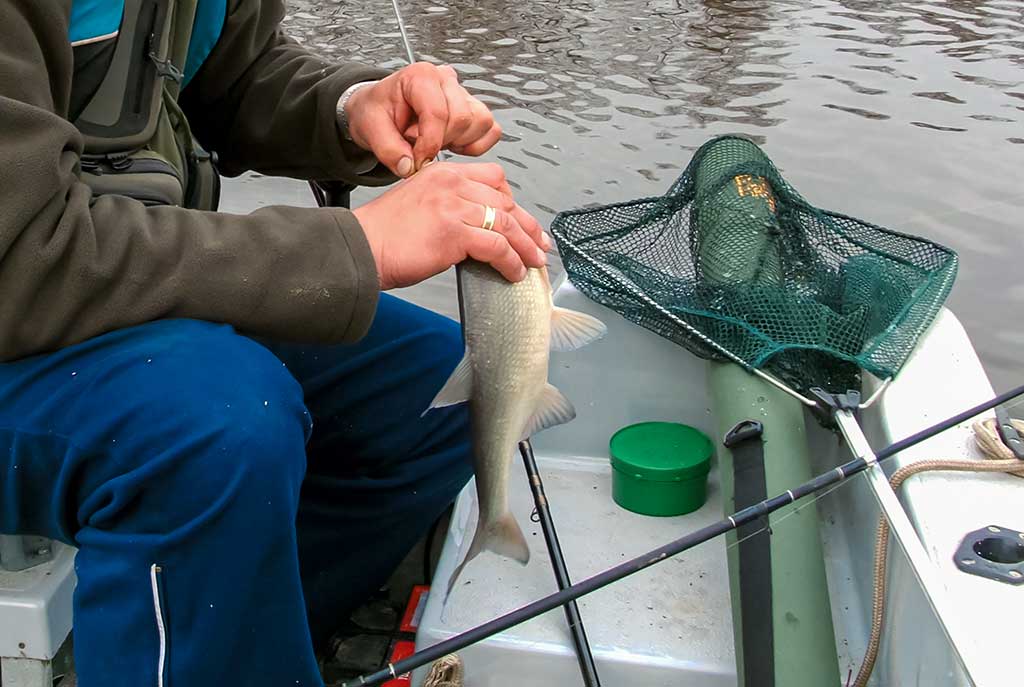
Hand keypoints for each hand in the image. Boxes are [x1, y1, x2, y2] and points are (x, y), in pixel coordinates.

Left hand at [344, 63, 500, 176]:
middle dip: (442, 142)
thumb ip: (388, 150)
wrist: (381, 110)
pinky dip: (475, 144)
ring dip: (459, 142)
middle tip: (419, 146)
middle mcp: (446, 79)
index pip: (438, 112)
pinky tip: (451, 144)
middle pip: (463, 118)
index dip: (429, 144)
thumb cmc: (378, 112)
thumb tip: (410, 168)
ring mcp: (463, 92)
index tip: (417, 160)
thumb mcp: (370, 130)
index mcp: (420, 76)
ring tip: (435, 142)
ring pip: (480, 122)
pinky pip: (491, 130)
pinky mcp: (475, 108)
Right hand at [352, 162, 551, 289]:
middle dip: (528, 227)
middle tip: (540, 245)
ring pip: (507, 224)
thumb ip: (449, 207)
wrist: (360, 247)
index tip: (523, 221)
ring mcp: (455, 206)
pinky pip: (497, 247)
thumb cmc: (385, 235)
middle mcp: (452, 183)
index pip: (494, 178)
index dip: (513, 202)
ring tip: (535, 263)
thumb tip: (478, 230)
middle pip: (506, 202)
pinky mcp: (455, 232)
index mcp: (443, 173)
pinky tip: (515, 273)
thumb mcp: (420, 205)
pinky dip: (511, 262)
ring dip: (526, 247)